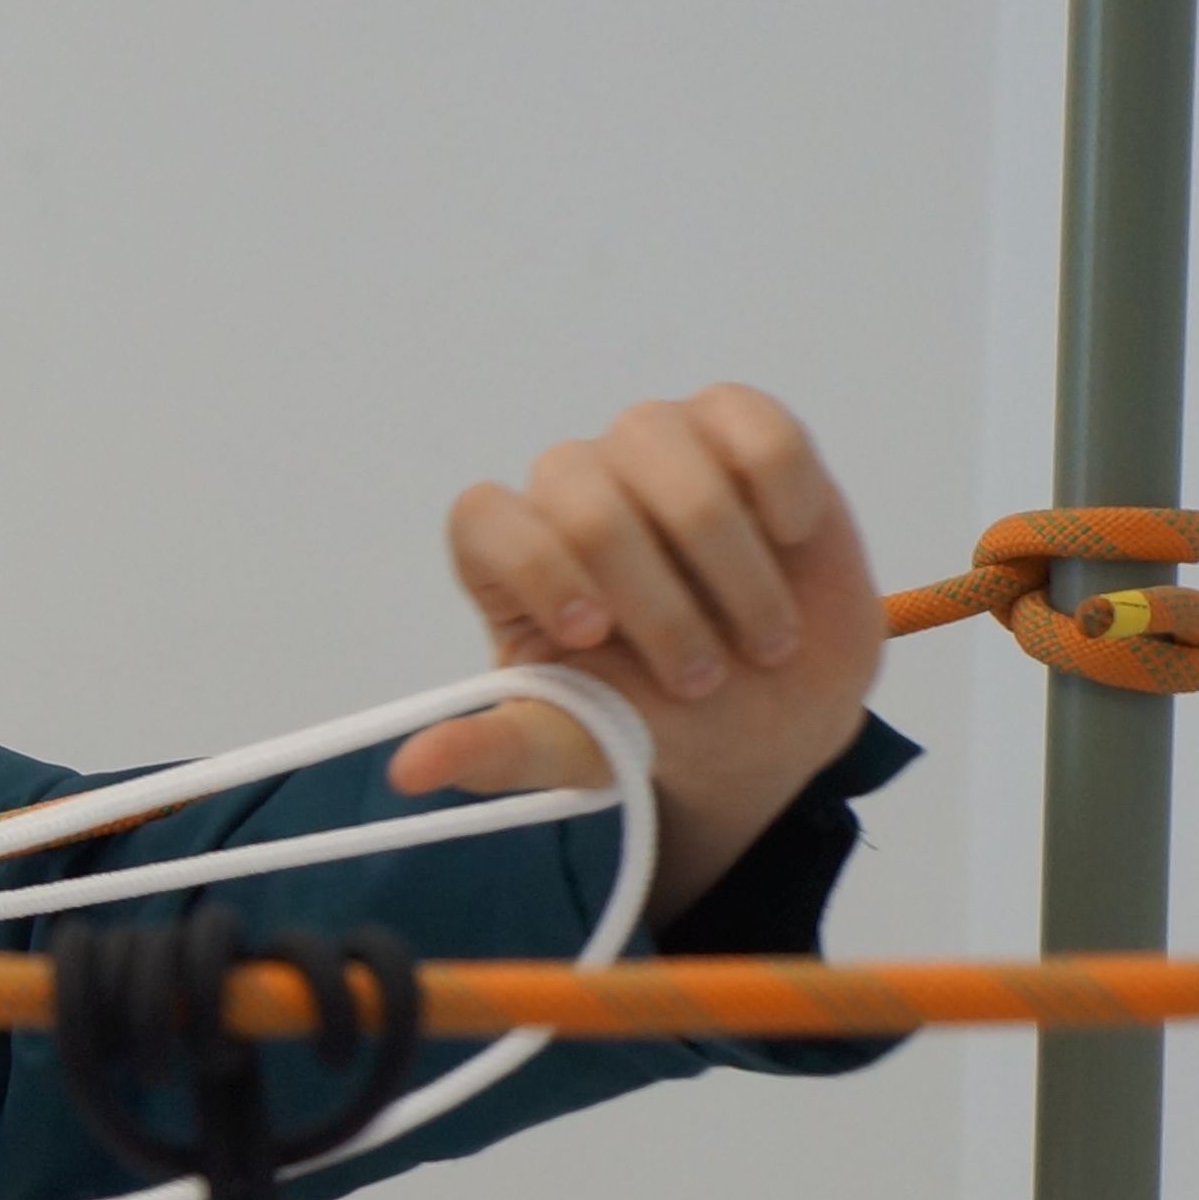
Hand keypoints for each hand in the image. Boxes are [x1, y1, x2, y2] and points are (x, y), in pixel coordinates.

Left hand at [384, 384, 884, 915]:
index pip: (485, 519)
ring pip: (662, 451)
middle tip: (701, 683)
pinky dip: (782, 491)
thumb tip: (409, 771)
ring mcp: (652, 446)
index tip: (592, 636)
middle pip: (581, 497)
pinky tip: (789, 543)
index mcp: (509, 554)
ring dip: (726, 561)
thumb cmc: (658, 720)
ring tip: (763, 640)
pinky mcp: (734, 428)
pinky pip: (755, 428)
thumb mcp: (576, 746)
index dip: (536, 567)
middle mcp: (570, 486)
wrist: (772, 708)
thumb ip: (497, 750)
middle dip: (655, 602)